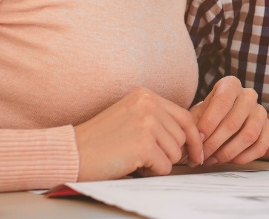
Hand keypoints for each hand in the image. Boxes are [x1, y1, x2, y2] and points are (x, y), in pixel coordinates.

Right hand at [74, 87, 205, 180]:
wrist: (72, 153)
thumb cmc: (100, 140)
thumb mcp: (131, 116)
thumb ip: (159, 120)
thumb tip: (195, 137)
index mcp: (146, 95)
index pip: (185, 116)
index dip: (193, 138)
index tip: (196, 152)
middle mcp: (148, 105)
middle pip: (182, 136)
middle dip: (172, 153)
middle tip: (151, 158)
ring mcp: (146, 123)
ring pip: (175, 153)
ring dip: (160, 163)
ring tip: (136, 159)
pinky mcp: (144, 144)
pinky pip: (165, 166)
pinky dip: (152, 172)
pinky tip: (133, 165)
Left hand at [189, 76, 268, 165]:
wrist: (221, 121)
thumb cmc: (206, 117)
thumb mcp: (196, 115)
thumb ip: (192, 126)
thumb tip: (190, 144)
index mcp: (230, 85)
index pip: (222, 101)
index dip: (209, 122)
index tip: (197, 139)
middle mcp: (249, 95)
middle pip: (234, 121)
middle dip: (215, 143)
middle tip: (201, 156)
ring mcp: (261, 112)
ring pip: (249, 135)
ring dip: (228, 152)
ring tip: (212, 160)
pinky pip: (261, 146)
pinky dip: (244, 158)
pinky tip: (229, 160)